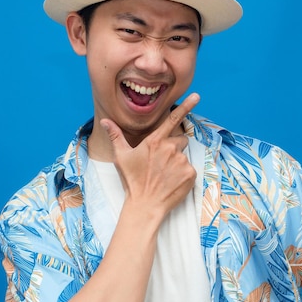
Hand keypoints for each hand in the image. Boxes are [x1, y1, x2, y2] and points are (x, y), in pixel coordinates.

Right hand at [100, 93, 199, 218]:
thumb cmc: (132, 181)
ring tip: (164, 175)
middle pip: (180, 140)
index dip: (186, 106)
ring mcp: (181, 161)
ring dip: (177, 162)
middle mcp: (170, 148)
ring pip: (184, 156)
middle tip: (161, 163)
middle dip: (173, 148)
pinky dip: (183, 175)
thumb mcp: (121, 157)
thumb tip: (105, 120)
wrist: (145, 205)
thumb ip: (116, 136)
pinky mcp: (190, 173)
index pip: (172, 119)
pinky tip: (172, 182)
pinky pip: (190, 169)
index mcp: (155, 141)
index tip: (196, 96)